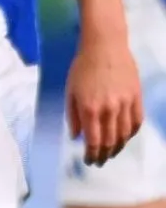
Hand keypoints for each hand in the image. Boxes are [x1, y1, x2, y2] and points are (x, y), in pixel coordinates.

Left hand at [66, 30, 141, 166]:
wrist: (105, 46)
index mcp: (89, 108)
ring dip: (118, 147)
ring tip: (112, 152)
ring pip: (125, 134)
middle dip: (104, 155)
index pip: (93, 141)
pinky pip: (136, 122)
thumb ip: (72, 115)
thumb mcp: (70, 90)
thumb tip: (76, 136)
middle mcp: (109, 109)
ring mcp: (125, 104)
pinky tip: (125, 137)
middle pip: (110, 141)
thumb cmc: (82, 67)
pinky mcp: (137, 98)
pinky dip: (131, 133)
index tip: (89, 161)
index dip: (92, 154)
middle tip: (100, 161)